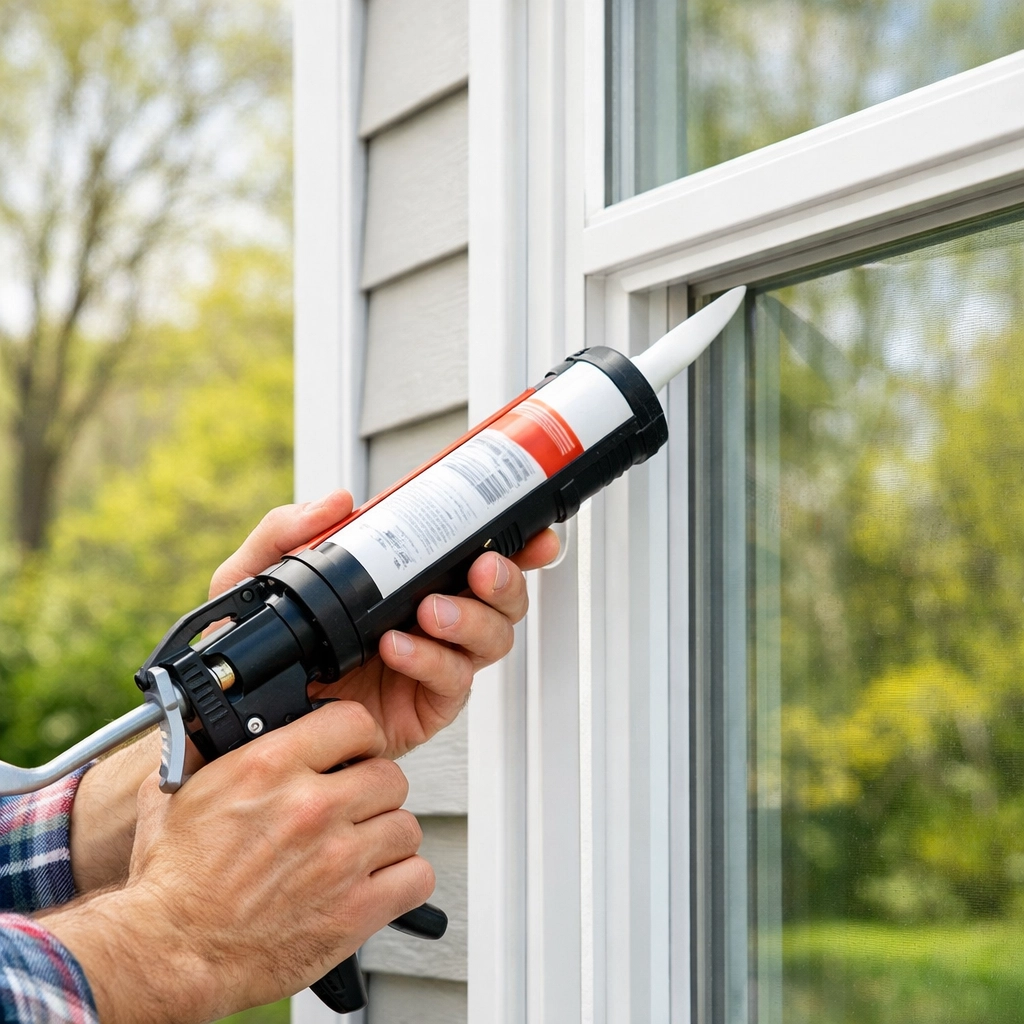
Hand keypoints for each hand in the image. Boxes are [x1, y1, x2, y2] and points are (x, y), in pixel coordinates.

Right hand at [47, 703, 431, 1022]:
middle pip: (390, 776)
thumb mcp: (175, 792)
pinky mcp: (354, 912)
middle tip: (355, 808)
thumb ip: (207, 750)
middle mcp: (312, 807)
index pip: (355, 721)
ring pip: (406, 825)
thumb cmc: (169, 880)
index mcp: (271, 767)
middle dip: (375, 790)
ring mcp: (339, 860)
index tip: (354, 751)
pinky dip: (404, 880)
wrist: (167, 954)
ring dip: (388, 837)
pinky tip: (379, 883)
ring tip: (363, 849)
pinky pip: (416, 877)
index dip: (359, 736)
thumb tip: (218, 722)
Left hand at [214, 489, 559, 756]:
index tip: (532, 532)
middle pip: (501, 599)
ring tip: (432, 611)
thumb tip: (337, 501)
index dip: (514, 544)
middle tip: (481, 569)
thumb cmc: (260, 648)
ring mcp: (434, 663)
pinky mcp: (426, 705)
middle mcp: (432, 620)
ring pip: (492, 639)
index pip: (473, 557)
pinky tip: (400, 648)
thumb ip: (284, 532)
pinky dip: (432, 659)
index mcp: (407, 583)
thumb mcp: (256, 578)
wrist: (244, 715)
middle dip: (505, 581)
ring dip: (472, 620)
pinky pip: (452, 681)